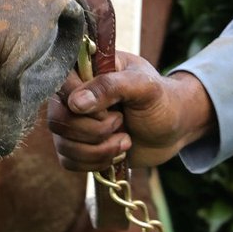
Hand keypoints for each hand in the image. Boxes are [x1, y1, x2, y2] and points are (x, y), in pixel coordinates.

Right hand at [47, 52, 215, 169]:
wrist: (174, 128)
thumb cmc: (162, 100)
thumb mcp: (143, 87)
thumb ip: (110, 86)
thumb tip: (75, 103)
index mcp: (86, 68)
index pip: (61, 85)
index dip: (81, 104)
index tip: (112, 110)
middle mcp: (74, 93)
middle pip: (58, 118)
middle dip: (94, 131)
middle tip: (121, 123)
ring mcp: (75, 120)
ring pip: (62, 143)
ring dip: (97, 150)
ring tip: (124, 140)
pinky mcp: (79, 144)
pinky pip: (68, 160)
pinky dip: (93, 163)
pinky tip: (115, 153)